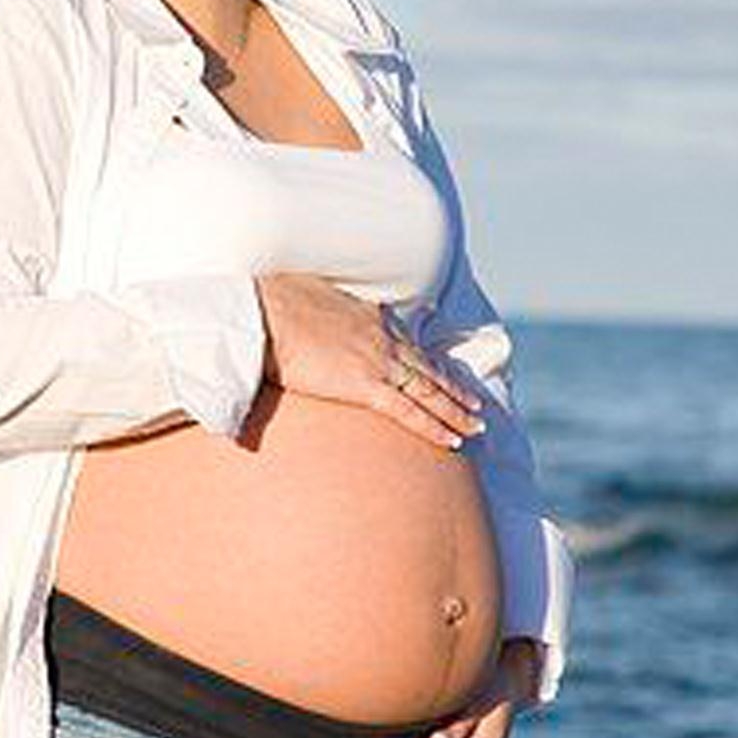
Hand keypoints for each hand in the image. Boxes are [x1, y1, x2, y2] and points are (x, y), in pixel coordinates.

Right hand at [253, 273, 487, 450]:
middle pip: (428, 368)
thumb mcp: (304, 296)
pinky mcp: (364, 385)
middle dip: (454, 388)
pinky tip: (453, 440)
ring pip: (430, 390)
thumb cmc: (270, 302)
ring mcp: (377, 361)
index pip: (408, 342)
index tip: (443, 372)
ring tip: (475, 424)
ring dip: (456, 410)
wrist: (260, 312)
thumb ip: (318, 312)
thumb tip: (307, 320)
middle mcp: (383, 337)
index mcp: (370, 315)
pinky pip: (410, 411)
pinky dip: (435, 426)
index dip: (429, 361)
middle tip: (476, 404)